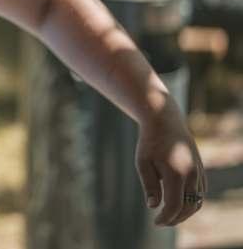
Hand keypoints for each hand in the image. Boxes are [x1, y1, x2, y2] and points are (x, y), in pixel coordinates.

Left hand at [135, 102, 205, 225]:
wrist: (164, 120)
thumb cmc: (149, 142)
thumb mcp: (143, 163)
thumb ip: (149, 186)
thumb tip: (154, 206)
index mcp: (176, 174)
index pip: (174, 206)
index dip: (166, 218)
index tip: (155, 223)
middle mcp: (191, 175)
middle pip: (189, 207)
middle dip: (176, 218)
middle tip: (161, 222)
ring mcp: (198, 171)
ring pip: (197, 201)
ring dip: (185, 212)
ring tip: (169, 216)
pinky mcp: (200, 168)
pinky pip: (200, 192)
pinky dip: (192, 201)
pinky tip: (179, 203)